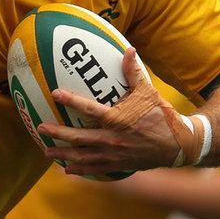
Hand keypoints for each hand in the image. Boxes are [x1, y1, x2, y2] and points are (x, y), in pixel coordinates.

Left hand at [38, 48, 180, 175]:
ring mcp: (114, 155)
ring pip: (83, 156)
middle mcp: (112, 139)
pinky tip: (68, 169)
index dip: (71, 101)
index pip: (89, 108)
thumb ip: (134, 72)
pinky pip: (95, 169)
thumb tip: (129, 49)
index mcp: (118, 119)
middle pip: (79, 137)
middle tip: (40, 128)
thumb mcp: (149, 92)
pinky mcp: (119, 165)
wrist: (179, 144)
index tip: (55, 94)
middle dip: (58, 133)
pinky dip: (81, 169)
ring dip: (63, 155)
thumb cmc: (162, 115)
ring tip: (46, 152)